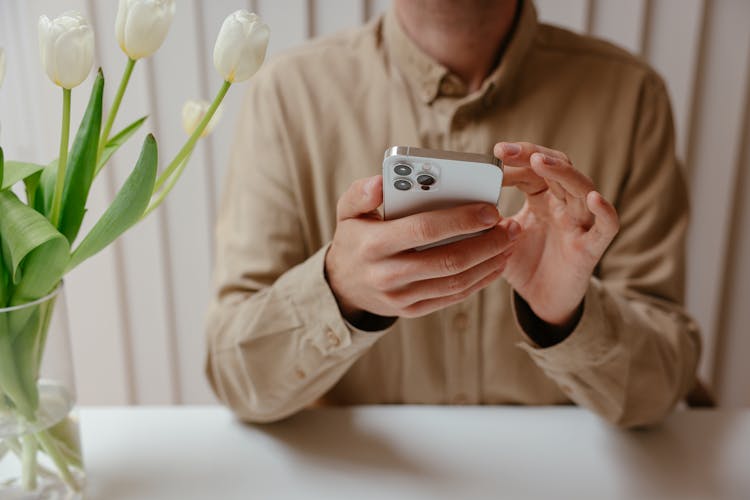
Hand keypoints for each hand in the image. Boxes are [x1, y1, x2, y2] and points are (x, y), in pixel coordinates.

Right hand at [325, 175, 520, 321]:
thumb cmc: (354, 238)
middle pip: (447, 260)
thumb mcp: (347, 211)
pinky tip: (495, 263)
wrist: (343, 285)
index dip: (460, 220)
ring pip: (455, 282)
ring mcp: (401, 297)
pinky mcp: (412, 310)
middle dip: (485, 243)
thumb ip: (361, 193)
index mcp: (373, 244)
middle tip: (510, 226)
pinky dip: (479, 280)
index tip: (490, 209)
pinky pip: (452, 297)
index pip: (423, 230)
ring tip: (509, 242)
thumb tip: (380, 182)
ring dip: (488, 262)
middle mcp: (387, 275)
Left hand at [494, 142, 619, 327]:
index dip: (516, 159)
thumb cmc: (523, 263)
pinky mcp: (591, 247)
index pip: (532, 169)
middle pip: (557, 168)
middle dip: (532, 156)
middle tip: (505, 152)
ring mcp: (580, 223)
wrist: (542, 299)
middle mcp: (563, 204)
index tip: (494, 153)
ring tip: (539, 162)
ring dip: (562, 172)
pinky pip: (606, 226)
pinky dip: (604, 211)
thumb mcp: (498, 238)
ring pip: (581, 188)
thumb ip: (486, 220)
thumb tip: (460, 201)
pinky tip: (594, 199)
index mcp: (542, 198)